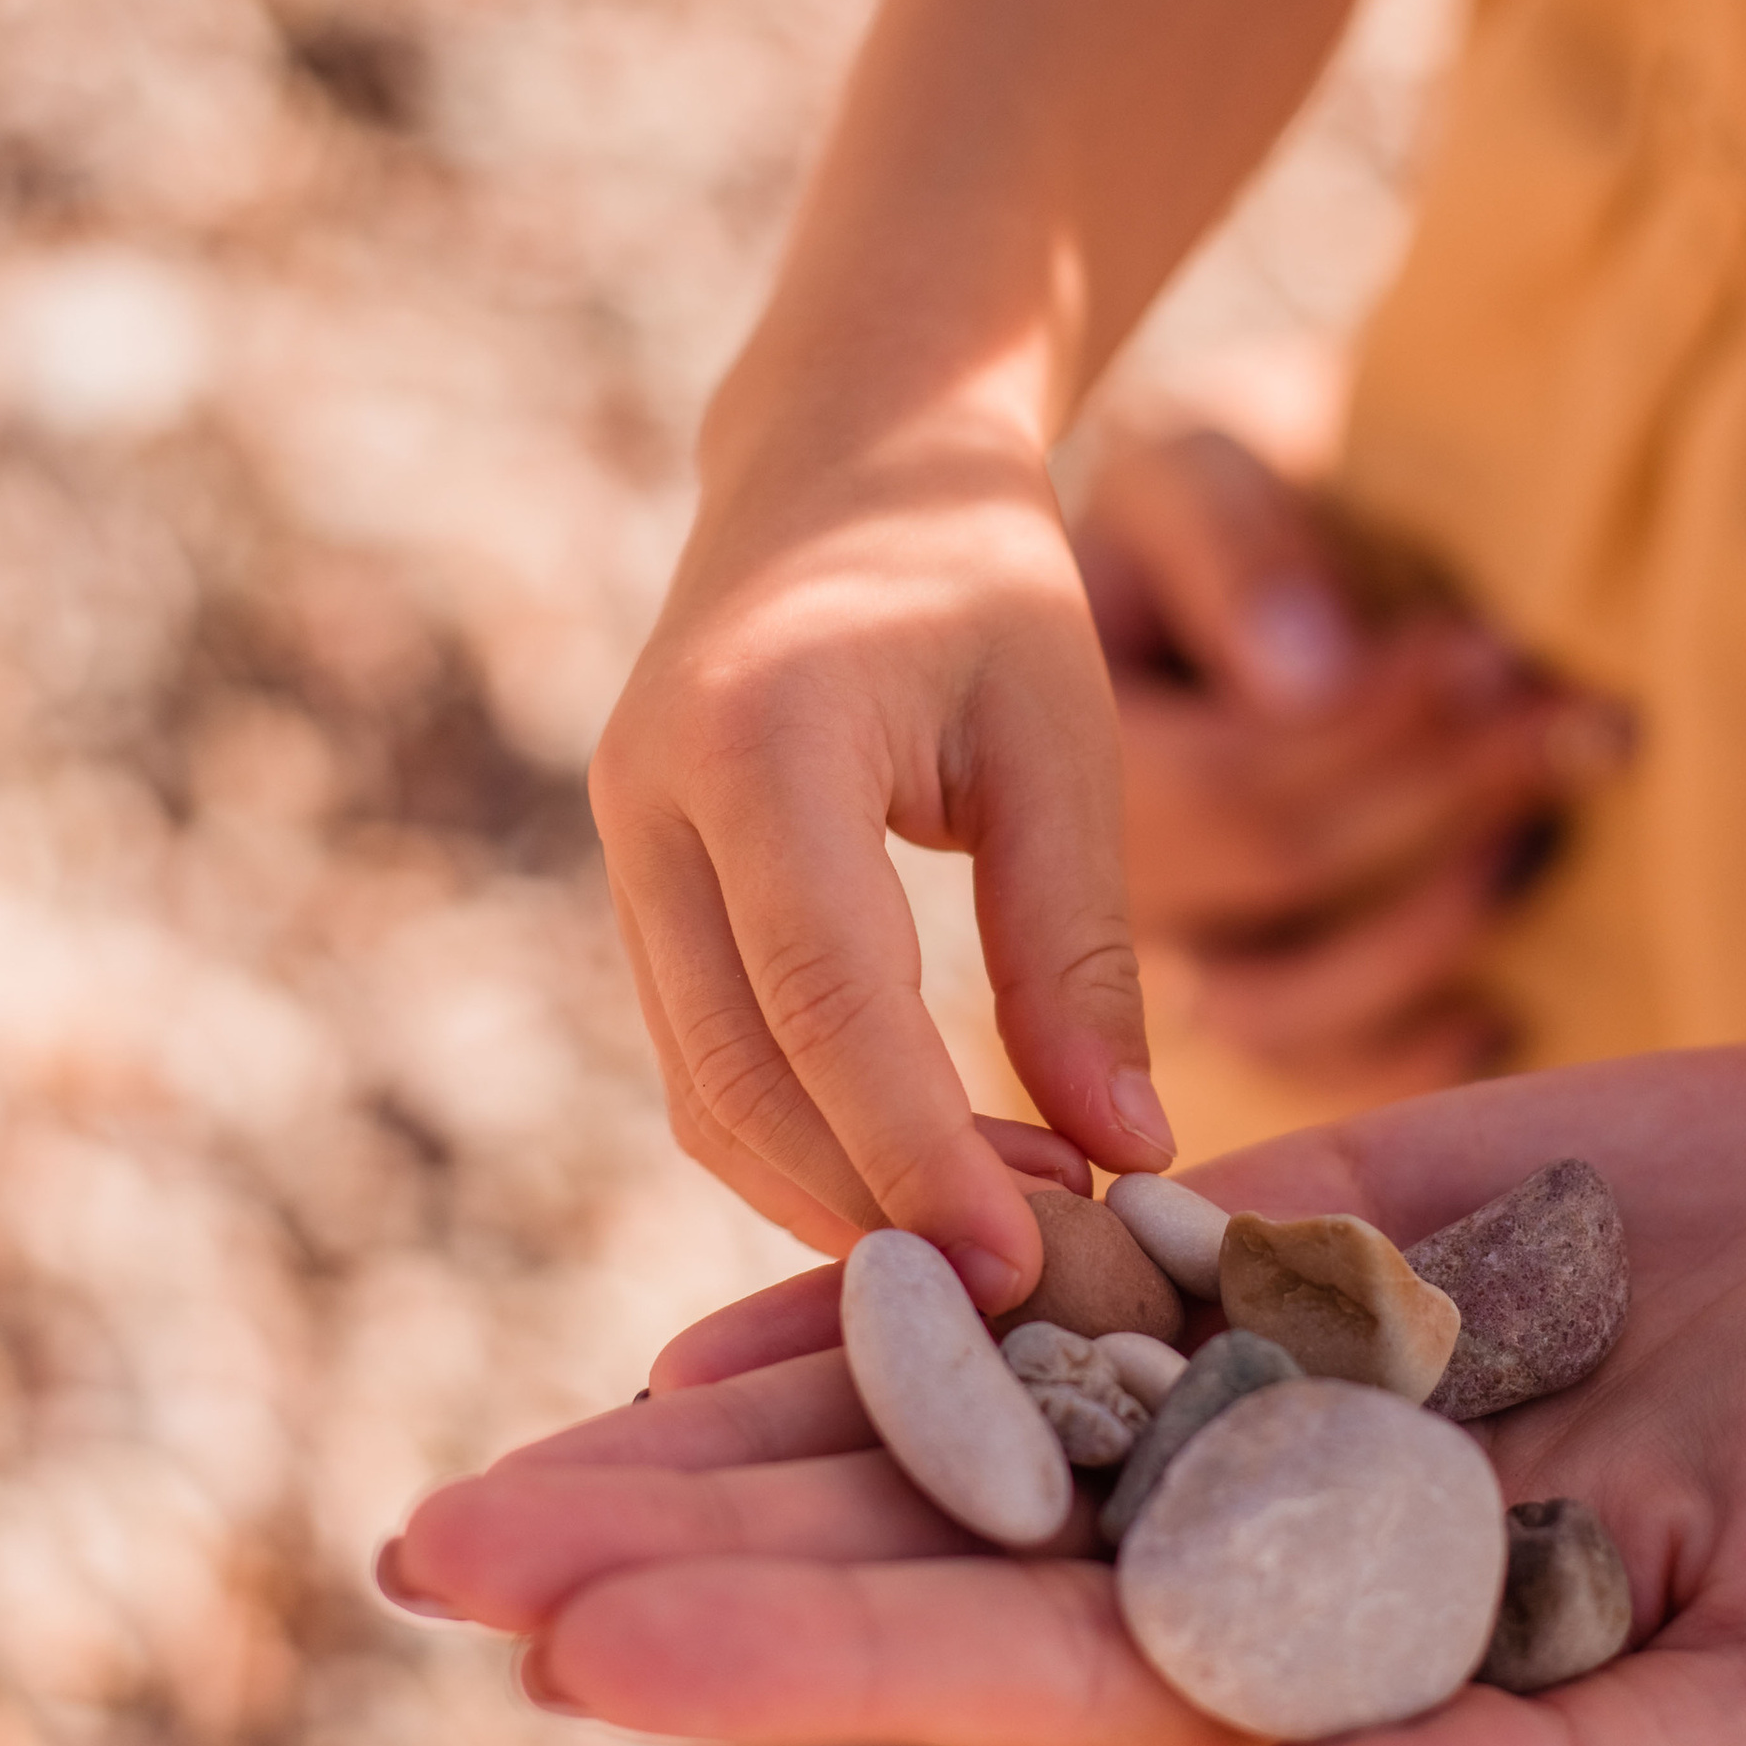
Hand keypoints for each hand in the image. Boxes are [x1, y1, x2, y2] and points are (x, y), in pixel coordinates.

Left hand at [388, 1043, 1745, 1745]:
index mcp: (1339, 1674)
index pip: (1013, 1671)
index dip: (796, 1651)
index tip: (576, 1645)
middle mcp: (1261, 1539)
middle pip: (925, 1540)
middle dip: (690, 1543)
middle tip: (435, 1542)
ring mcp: (1271, 1378)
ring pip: (966, 1390)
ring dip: (753, 1406)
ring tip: (529, 1426)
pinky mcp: (1317, 1234)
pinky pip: (1082, 1243)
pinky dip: (924, 1246)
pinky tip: (757, 1267)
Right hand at [590, 408, 1174, 1307]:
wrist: (843, 462)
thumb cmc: (978, 578)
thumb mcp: (1061, 742)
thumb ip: (1077, 950)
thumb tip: (1124, 1158)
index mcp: (756, 741)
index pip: (826, 1001)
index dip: (917, 1155)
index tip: (1020, 1271)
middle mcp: (649, 800)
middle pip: (739, 1075)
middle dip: (876, 1201)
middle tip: (1031, 1283)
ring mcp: (621, 848)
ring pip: (705, 1091)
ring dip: (839, 1189)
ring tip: (1003, 1231)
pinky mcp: (638, 887)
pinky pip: (706, 1056)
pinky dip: (807, 1136)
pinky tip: (930, 1170)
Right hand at [1077, 428, 1631, 1096]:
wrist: (1123, 579)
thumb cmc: (1170, 520)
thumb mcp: (1183, 481)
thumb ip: (1235, 557)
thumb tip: (1313, 683)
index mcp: (1051, 754)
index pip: (1237, 780)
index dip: (1378, 727)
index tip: (1489, 649)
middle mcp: (1074, 881)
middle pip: (1281, 872)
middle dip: (1448, 789)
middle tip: (1580, 713)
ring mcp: (1146, 955)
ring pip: (1285, 1002)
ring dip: (1436, 923)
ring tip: (1542, 829)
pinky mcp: (1211, 993)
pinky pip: (1293, 1070)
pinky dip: (1400, 1063)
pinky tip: (1503, 1017)